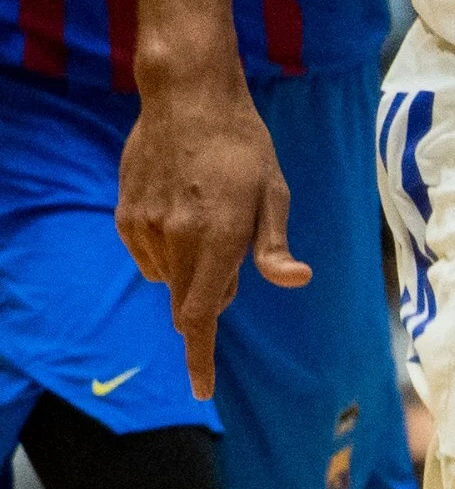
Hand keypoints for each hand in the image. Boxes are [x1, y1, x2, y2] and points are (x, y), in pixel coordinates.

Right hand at [117, 81, 303, 399]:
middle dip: (209, 302)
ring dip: (190, 272)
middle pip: (186, 304)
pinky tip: (182, 212)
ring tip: (209, 219)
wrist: (187, 99)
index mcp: (219, 237)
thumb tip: (295, 279)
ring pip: (168, 280)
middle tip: (231, 253)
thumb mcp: (276, 194)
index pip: (203, 314)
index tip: (200, 389)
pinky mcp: (126, 215)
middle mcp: (177, 237)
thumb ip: (274, 246)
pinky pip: (148, 257)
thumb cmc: (244, 147)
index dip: (200, 356)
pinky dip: (167, 252)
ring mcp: (146, 226)